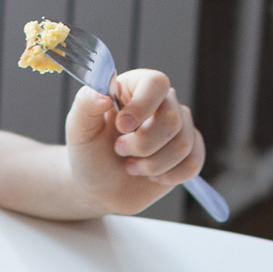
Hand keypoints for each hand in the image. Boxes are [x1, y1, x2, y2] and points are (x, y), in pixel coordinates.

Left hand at [65, 67, 204, 214]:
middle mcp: (162, 103)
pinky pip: (194, 162)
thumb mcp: (78, 129)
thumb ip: (85, 105)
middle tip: (119, 151)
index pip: (156, 83)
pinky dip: (169, 175)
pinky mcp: (189, 152)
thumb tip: (104, 94)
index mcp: (136, 88)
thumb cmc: (89, 154)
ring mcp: (179, 128)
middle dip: (143, 145)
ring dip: (152, 164)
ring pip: (183, 144)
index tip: (121, 127)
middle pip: (172, 119)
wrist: (98, 188)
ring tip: (131, 166)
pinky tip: (151, 176)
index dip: (143, 105)